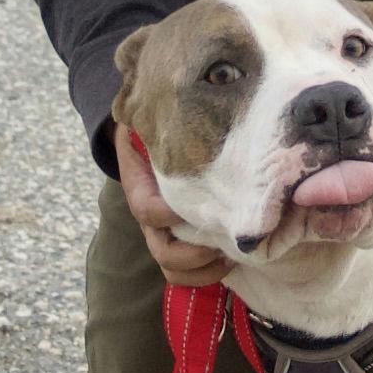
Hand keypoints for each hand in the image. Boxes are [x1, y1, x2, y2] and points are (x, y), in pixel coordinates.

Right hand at [114, 124, 230, 286]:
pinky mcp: (179, 241)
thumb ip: (161, 122)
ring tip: (232, 255)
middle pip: (163, 253)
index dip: (170, 214)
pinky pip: (188, 272)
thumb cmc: (155, 133)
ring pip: (174, 270)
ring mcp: (164, 235)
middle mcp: (151, 220)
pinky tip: (232, 257)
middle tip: (226, 241)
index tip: (197, 205)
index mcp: (140, 190)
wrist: (141, 144)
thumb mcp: (151, 123)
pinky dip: (208, 273)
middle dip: (195, 255)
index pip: (148, 211)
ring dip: (204, 270)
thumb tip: (181, 99)